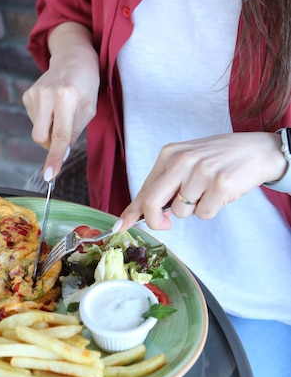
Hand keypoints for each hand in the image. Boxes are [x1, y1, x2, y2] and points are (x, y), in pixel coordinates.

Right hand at [23, 22, 99, 177]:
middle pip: (41, 137)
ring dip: (50, 128)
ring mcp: (34, 93)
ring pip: (38, 130)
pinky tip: (53, 106)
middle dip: (51, 143)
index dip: (54, 157)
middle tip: (65, 132)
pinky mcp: (27, 95)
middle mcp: (47, 94)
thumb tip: (59, 155)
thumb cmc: (86, 86)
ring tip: (62, 110)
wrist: (74, 58)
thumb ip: (74, 132)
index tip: (49, 175)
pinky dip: (45, 119)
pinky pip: (34, 120)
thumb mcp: (89, 109)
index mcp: (67, 96)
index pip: (60, 135)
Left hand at [119, 132, 285, 230]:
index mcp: (169, 154)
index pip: (145, 188)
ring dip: (193, 210)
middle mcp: (182, 161)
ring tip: (208, 191)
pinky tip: (220, 193)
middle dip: (155, 221)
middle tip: (166, 224)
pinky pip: (204, 214)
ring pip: (181, 212)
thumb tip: (146, 211)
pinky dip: (211, 210)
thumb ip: (167, 183)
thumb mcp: (187, 162)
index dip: (132, 211)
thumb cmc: (219, 158)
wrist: (256, 150)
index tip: (120, 226)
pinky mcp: (220, 184)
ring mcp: (201, 172)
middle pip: (153, 202)